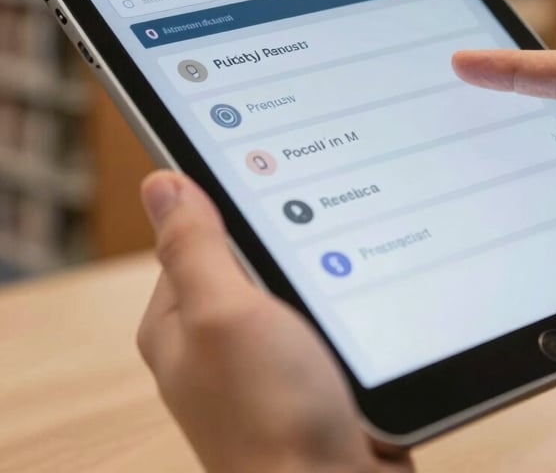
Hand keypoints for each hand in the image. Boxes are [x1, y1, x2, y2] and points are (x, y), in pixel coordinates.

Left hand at [138, 171, 412, 472]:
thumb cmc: (273, 415)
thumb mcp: (223, 312)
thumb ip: (194, 247)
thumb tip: (161, 183)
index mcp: (178, 322)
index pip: (193, 235)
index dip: (228, 201)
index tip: (270, 172)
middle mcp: (216, 341)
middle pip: (245, 258)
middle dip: (281, 237)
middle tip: (321, 212)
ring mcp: (264, 359)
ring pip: (290, 285)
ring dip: (316, 267)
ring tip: (347, 250)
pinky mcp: (308, 372)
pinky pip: (320, 314)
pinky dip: (338, 299)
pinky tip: (362, 289)